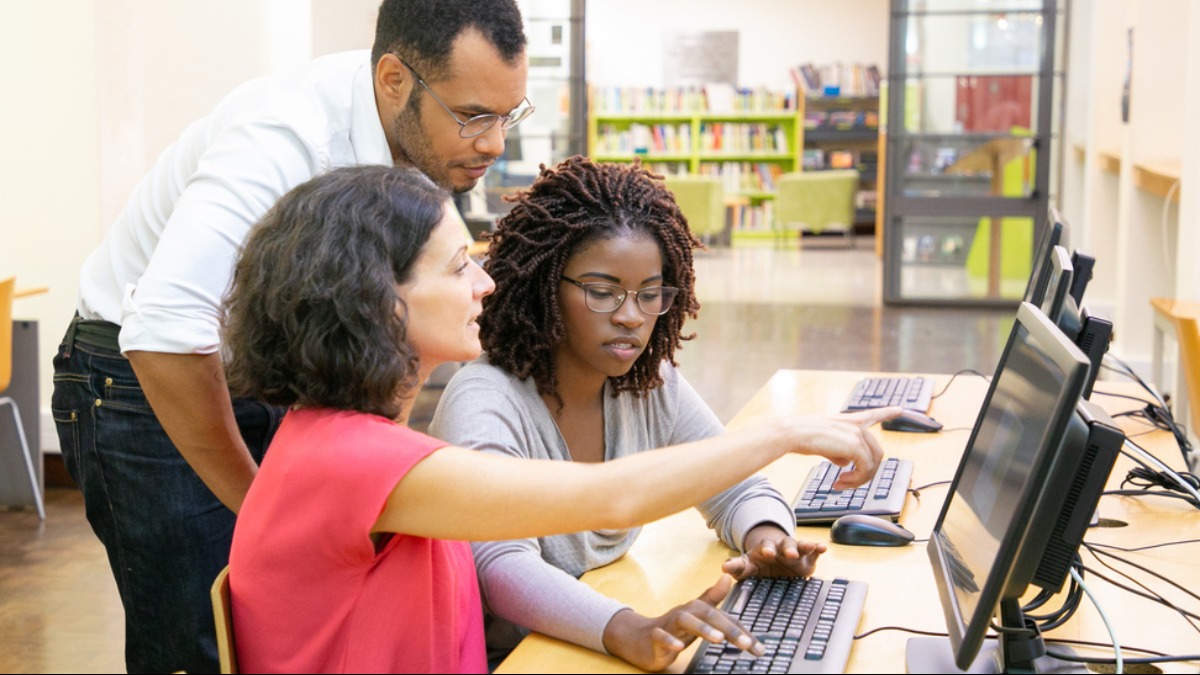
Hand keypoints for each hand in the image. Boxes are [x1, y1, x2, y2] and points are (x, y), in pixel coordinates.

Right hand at [602, 575, 761, 671]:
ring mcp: (668, 624)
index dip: (743, 631)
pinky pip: (660, 637)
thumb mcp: (695, 615)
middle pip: (708, 615)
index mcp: (697, 610)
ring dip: (703, 629)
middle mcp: (685, 613)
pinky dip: (669, 641)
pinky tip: (678, 648)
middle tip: (747, 644)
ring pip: (685, 621)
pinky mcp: (653, 637)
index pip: (724, 618)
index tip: (759, 647)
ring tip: (719, 639)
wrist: (638, 638)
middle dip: (729, 628)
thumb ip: (712, 597)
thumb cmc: (673, 628)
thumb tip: (727, 577)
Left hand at [723, 524, 825, 578]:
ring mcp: (794, 552)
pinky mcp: (807, 559)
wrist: (775, 567)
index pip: (764, 548)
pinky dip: (818, 548)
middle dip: (786, 548)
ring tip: (809, 546)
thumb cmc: (758, 567)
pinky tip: (822, 548)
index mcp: (764, 550)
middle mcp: (780, 549)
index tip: (766, 554)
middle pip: (783, 545)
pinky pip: (813, 552)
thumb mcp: (747, 567)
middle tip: (789, 554)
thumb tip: (724, 567)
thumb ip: (737, 567)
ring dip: (803, 546)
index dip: (765, 550)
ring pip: (799, 546)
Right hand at [781, 407, 900, 489]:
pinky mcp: (855, 446)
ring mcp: (857, 435)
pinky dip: (855, 480)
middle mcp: (856, 426)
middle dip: (866, 472)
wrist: (794, 433)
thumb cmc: (803, 437)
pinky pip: (864, 469)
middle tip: (847, 482)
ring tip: (842, 484)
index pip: (872, 415)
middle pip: (876, 453)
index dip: (887, 412)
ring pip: (872, 464)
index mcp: (849, 421)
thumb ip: (838, 452)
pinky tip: (840, 482)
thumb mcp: (825, 443)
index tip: (900, 409)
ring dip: (859, 479)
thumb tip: (845, 463)